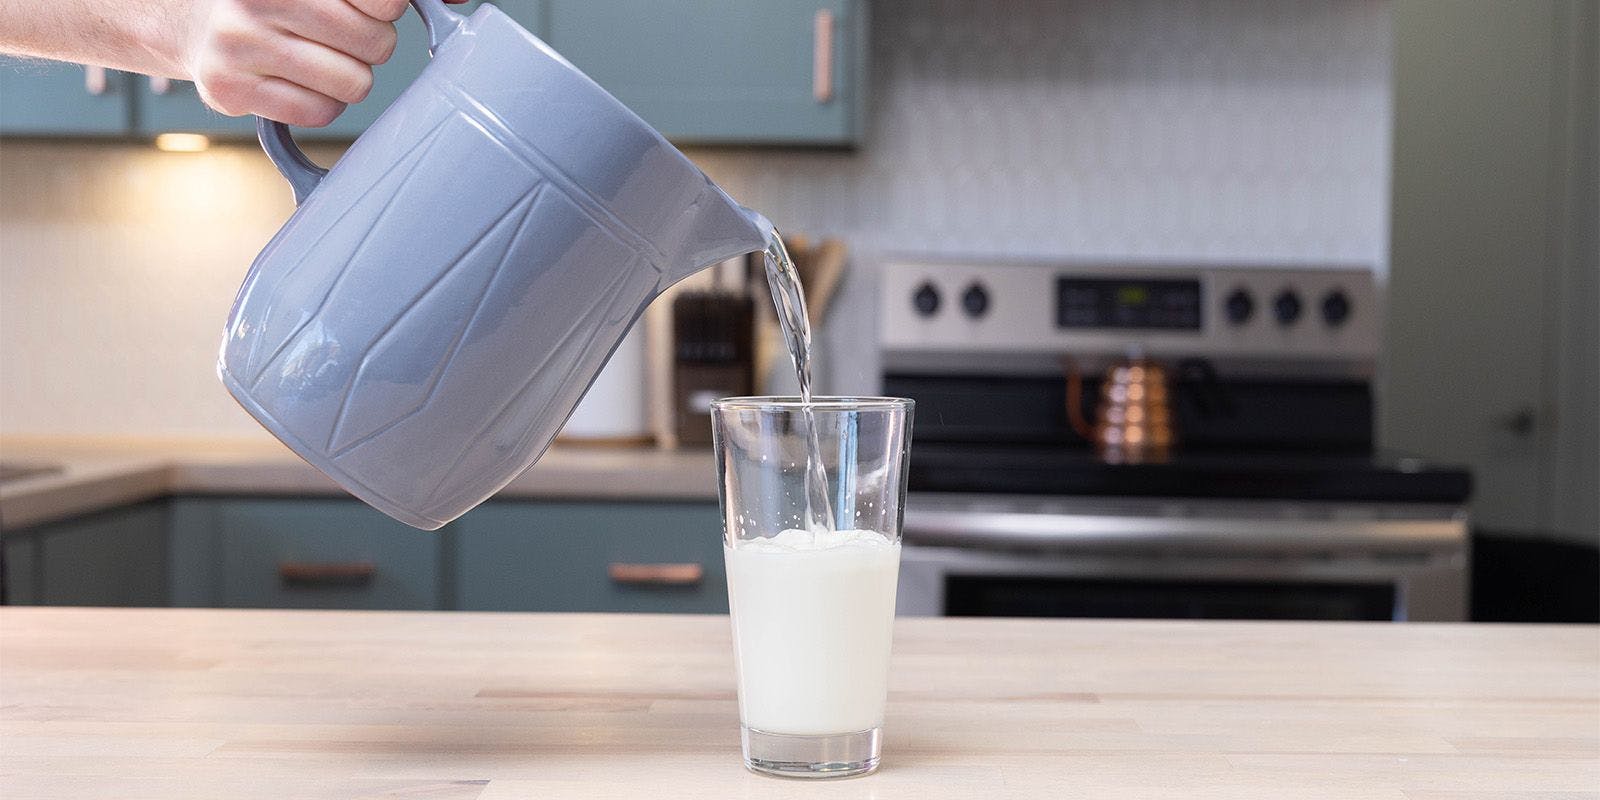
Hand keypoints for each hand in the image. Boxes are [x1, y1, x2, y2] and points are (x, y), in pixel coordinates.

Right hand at [181, 0, 467, 126]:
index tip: (368, 8)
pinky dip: (320, 102)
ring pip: (353, 83)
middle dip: (369, 44)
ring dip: (347, 76)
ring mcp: (239, 43)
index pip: (385, 0)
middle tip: (338, 36)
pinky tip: (295, 80)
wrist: (192, 20)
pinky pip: (320, 112)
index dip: (385, 8)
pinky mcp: (229, 88)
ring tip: (314, 56)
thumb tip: (458, 1)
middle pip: (376, 43)